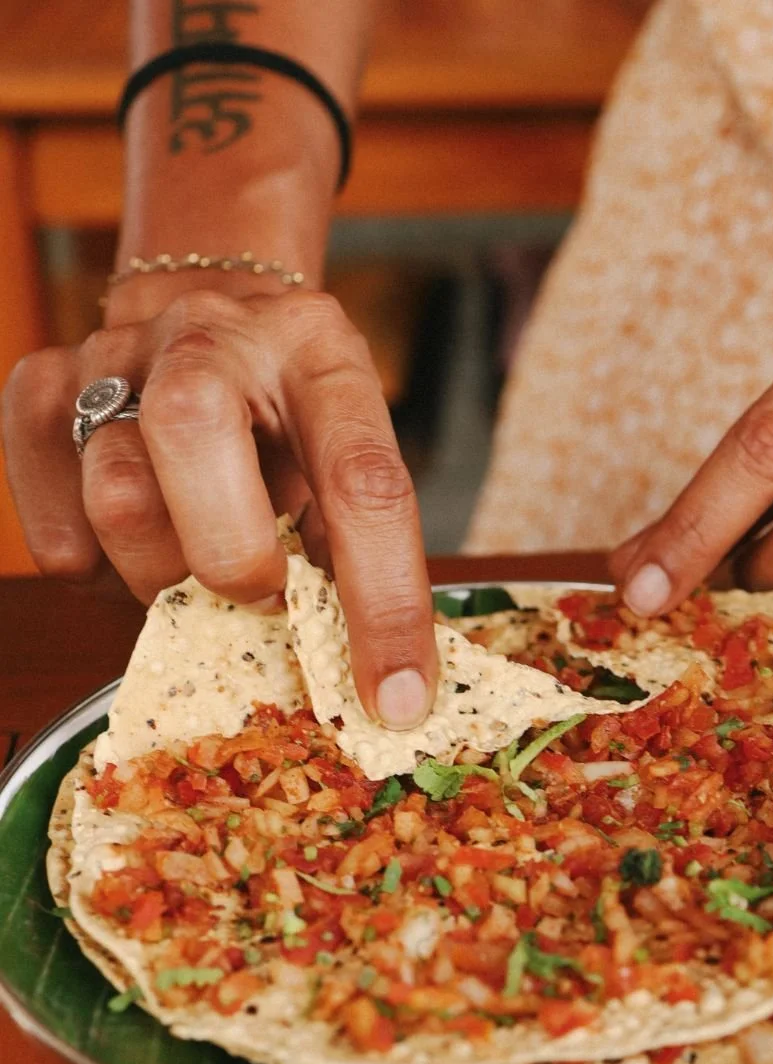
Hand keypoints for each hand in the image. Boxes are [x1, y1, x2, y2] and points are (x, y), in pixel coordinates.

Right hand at [1, 288, 436, 727]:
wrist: (206, 318)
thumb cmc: (285, 418)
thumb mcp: (338, 459)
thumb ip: (350, 552)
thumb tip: (373, 687)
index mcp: (318, 351)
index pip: (361, 479)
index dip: (385, 602)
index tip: (396, 698)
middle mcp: (211, 333)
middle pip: (189, 428)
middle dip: (232, 556)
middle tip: (260, 593)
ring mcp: (115, 353)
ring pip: (115, 494)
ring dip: (165, 576)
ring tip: (195, 569)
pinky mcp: (38, 389)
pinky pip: (53, 533)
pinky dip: (99, 573)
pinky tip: (137, 549)